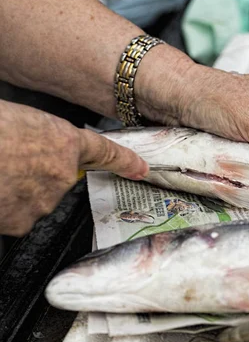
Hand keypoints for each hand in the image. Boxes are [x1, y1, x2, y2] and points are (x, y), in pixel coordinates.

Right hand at [0, 100, 147, 235]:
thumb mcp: (15, 119)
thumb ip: (34, 138)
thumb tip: (29, 147)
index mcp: (62, 141)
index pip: (104, 152)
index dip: (124, 161)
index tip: (141, 169)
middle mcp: (61, 174)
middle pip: (55, 180)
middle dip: (32, 174)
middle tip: (5, 160)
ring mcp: (43, 200)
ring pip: (33, 200)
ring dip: (14, 191)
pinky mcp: (22, 222)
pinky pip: (15, 216)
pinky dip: (3, 208)